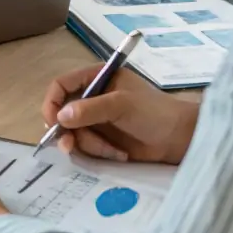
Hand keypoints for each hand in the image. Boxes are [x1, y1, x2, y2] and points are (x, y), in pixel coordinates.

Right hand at [42, 63, 198, 164]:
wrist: (180, 139)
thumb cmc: (154, 113)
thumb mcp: (121, 105)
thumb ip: (90, 109)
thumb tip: (60, 117)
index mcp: (96, 78)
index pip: (61, 85)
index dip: (52, 103)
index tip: (53, 123)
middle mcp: (92, 97)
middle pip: (62, 113)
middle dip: (67, 131)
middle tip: (70, 146)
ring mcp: (97, 120)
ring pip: (74, 134)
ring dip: (90, 145)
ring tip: (113, 151)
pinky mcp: (103, 140)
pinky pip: (86, 148)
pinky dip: (98, 153)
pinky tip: (118, 154)